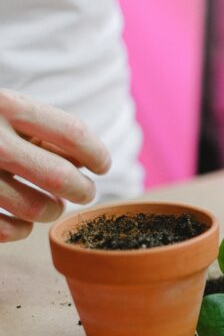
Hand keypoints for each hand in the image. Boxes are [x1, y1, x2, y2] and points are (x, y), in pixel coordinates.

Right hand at [0, 89, 110, 241]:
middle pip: (62, 177)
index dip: (97, 153)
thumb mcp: (2, 109)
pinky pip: (10, 230)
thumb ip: (41, 129)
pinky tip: (18, 221)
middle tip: (83, 192)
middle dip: (82, 189)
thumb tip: (85, 163)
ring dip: (52, 210)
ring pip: (39, 209)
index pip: (73, 133)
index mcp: (5, 105)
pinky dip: (21, 230)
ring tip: (49, 205)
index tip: (101, 166)